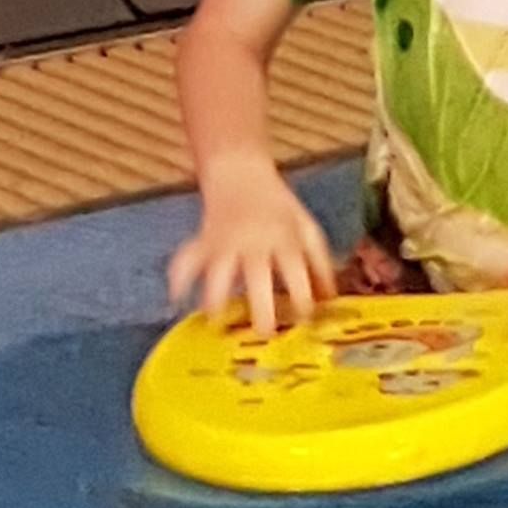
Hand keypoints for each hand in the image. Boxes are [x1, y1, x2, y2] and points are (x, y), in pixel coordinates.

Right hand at [168, 161, 335, 334]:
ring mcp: (225, 241)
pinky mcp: (202, 241)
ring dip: (215, 296)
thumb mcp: (306, 228)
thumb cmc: (278, 208)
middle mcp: (253, 241)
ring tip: (216, 323)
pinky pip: (186, 259)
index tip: (304, 321)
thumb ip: (320, 263)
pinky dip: (179, 278)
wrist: (241, 172)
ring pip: (217, 270)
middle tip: (264, 334)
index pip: (296, 270)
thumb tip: (329, 300)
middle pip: (257, 275)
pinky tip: (177, 300)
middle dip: (260, 306)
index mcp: (284, 238)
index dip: (302, 297)